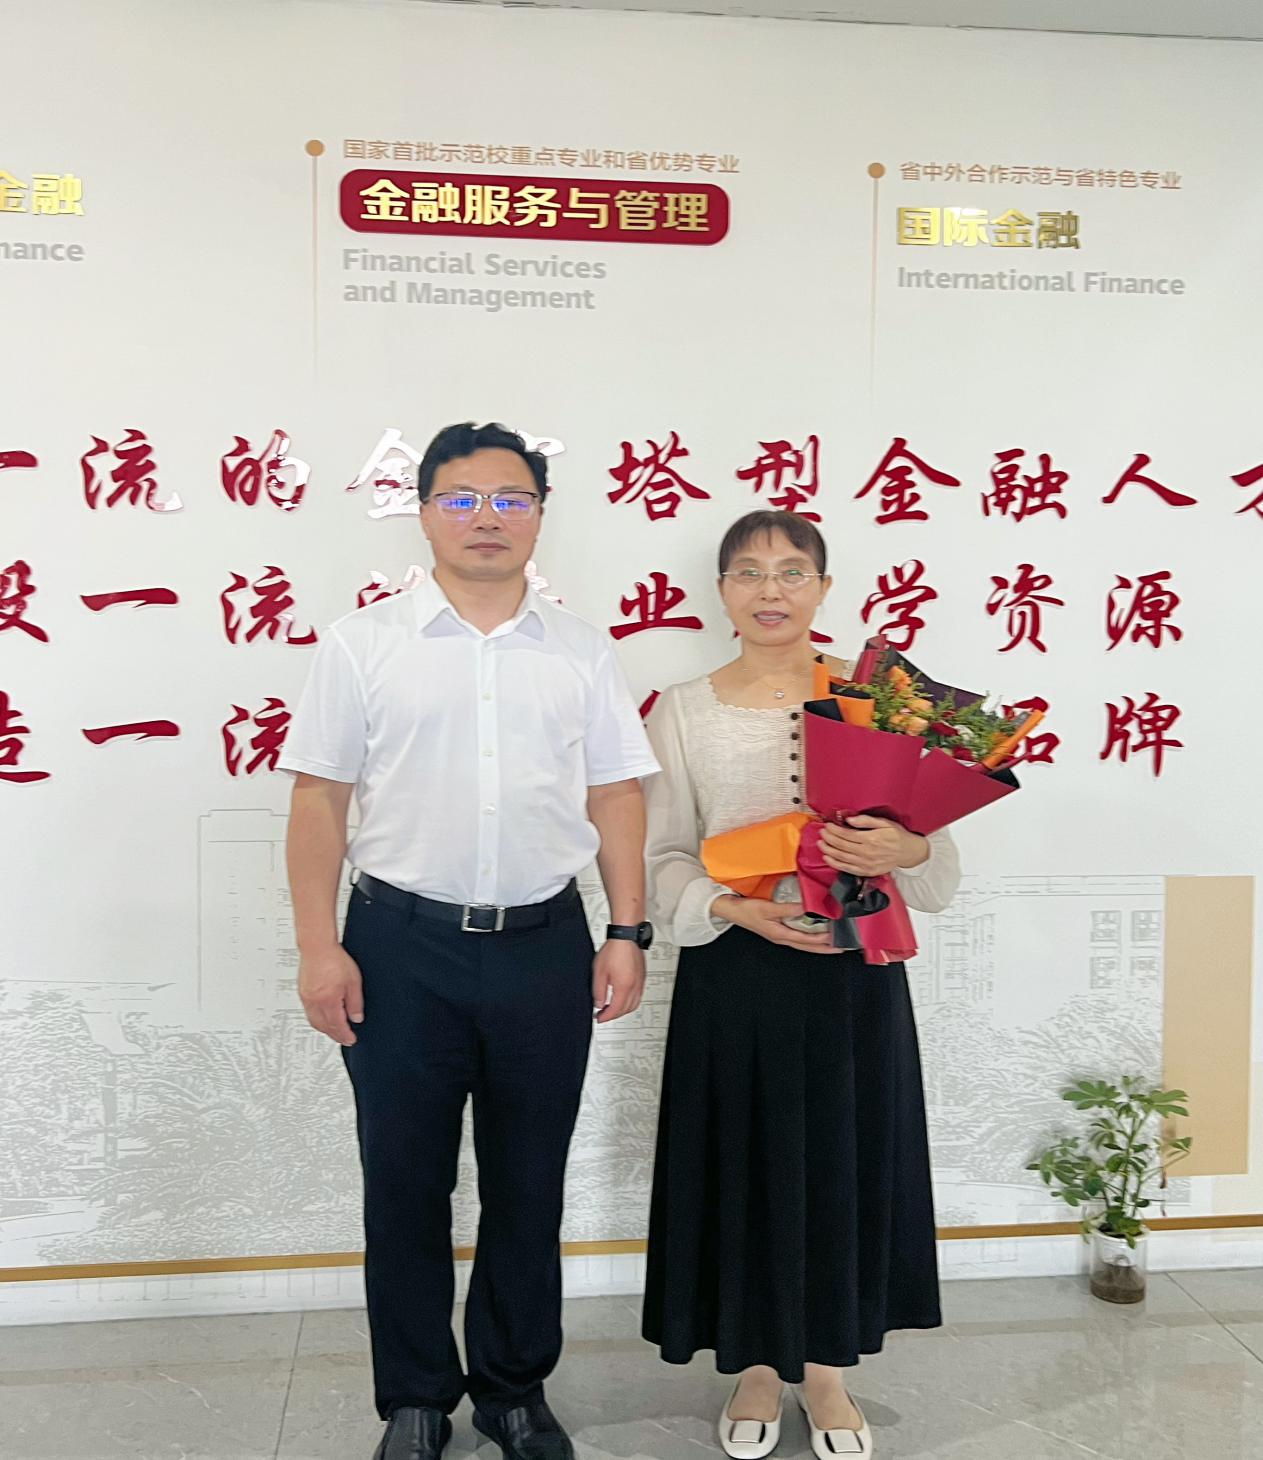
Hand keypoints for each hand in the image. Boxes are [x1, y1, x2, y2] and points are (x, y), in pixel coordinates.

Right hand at [298, 942, 364, 1045]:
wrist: (317, 946)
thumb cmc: (334, 958)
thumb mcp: (353, 981)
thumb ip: (355, 1002)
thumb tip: (356, 1018)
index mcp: (328, 1000)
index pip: (337, 1025)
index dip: (345, 1035)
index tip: (351, 1040)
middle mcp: (314, 1001)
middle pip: (324, 1027)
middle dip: (334, 1035)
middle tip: (344, 1038)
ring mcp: (306, 998)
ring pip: (314, 1022)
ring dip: (325, 1029)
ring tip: (335, 1030)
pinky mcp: (302, 993)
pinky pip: (309, 1013)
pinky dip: (317, 1019)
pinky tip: (323, 1017)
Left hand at [593, 938, 645, 1023]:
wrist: (626, 936)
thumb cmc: (614, 949)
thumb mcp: (599, 972)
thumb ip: (598, 991)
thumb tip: (599, 1004)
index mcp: (624, 987)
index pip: (615, 1010)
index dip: (606, 1017)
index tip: (599, 1018)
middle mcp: (635, 986)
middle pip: (626, 1010)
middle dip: (614, 1015)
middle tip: (603, 1014)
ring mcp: (640, 982)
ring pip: (634, 1004)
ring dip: (623, 1009)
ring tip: (612, 1007)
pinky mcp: (642, 977)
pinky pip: (638, 995)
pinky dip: (630, 1001)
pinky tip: (622, 997)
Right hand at [713, 895, 842, 954]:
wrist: (730, 910)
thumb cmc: (747, 910)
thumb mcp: (767, 908)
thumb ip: (787, 909)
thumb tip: (806, 908)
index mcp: (780, 934)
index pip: (807, 940)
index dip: (823, 939)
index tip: (837, 936)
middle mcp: (782, 938)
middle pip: (808, 946)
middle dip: (826, 948)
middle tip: (842, 948)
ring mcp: (780, 935)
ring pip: (804, 943)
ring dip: (819, 945)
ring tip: (833, 944)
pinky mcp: (778, 930)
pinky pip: (798, 937)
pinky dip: (809, 938)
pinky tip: (815, 935)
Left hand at [818, 815, 926, 878]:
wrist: (908, 852)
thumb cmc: (897, 835)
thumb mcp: (884, 823)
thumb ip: (866, 820)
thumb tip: (849, 820)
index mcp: (871, 838)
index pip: (846, 834)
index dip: (834, 829)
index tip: (827, 825)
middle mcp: (867, 852)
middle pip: (841, 845)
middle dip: (829, 838)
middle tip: (821, 832)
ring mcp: (866, 863)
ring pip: (842, 857)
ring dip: (828, 850)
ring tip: (820, 844)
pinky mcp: (866, 871)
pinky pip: (847, 868)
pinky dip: (835, 864)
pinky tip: (828, 858)